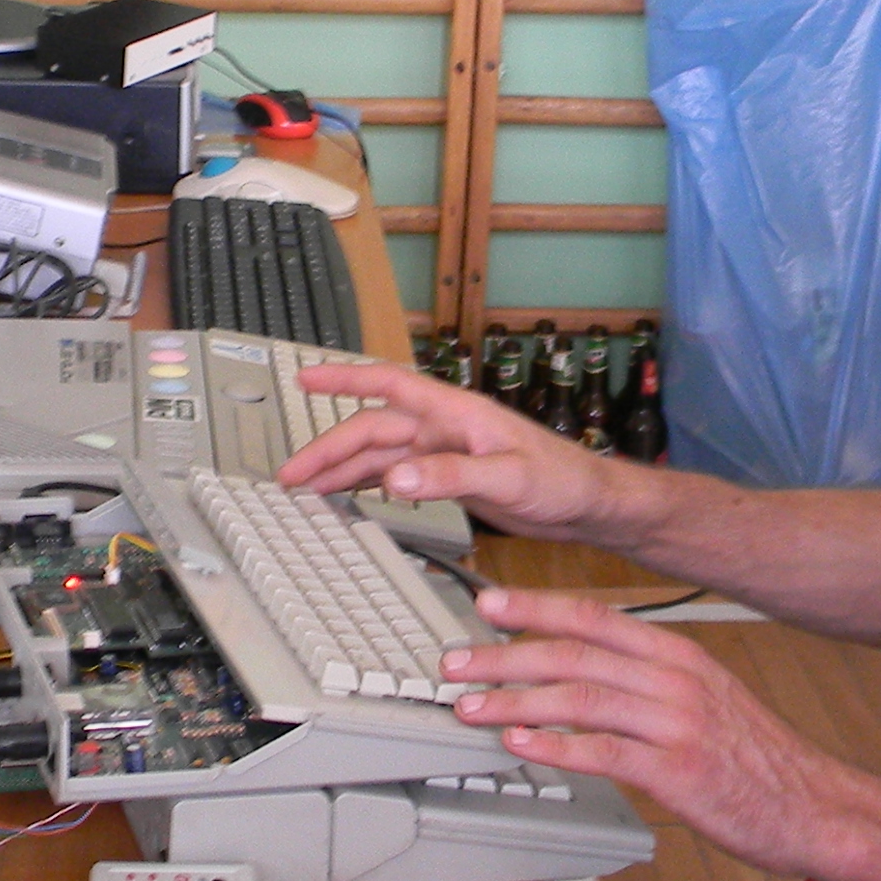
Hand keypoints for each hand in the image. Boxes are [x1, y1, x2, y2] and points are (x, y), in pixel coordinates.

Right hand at [277, 361, 637, 540]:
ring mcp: (445, 451)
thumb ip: (451, 475)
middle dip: (328, 448)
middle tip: (292, 474)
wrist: (588, 503)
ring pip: (379, 455)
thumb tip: (398, 476)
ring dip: (342, 469)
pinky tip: (346, 496)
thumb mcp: (508, 477)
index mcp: (455, 413)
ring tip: (306, 489)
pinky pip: (396, 475)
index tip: (308, 378)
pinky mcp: (450, 477)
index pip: (389, 385)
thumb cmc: (562, 478)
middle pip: (372, 429)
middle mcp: (444, 427)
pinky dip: (367, 484)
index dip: (345, 380)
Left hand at [443, 585, 849, 869]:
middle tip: (455, 662)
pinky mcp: (676, 771)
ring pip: (578, 697)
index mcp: (678, 656)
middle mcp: (675, 680)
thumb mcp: (708, 698)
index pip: (595, 618)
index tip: (489, 605)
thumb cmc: (758, 759)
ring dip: (514, 702)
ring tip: (471, 707)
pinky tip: (521, 747)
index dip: (536, 608)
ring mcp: (675, 724)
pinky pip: (602, 752)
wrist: (814, 805)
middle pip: (574, 653)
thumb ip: (649, 681)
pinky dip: (554, 746)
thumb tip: (583, 675)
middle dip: (504, 656)